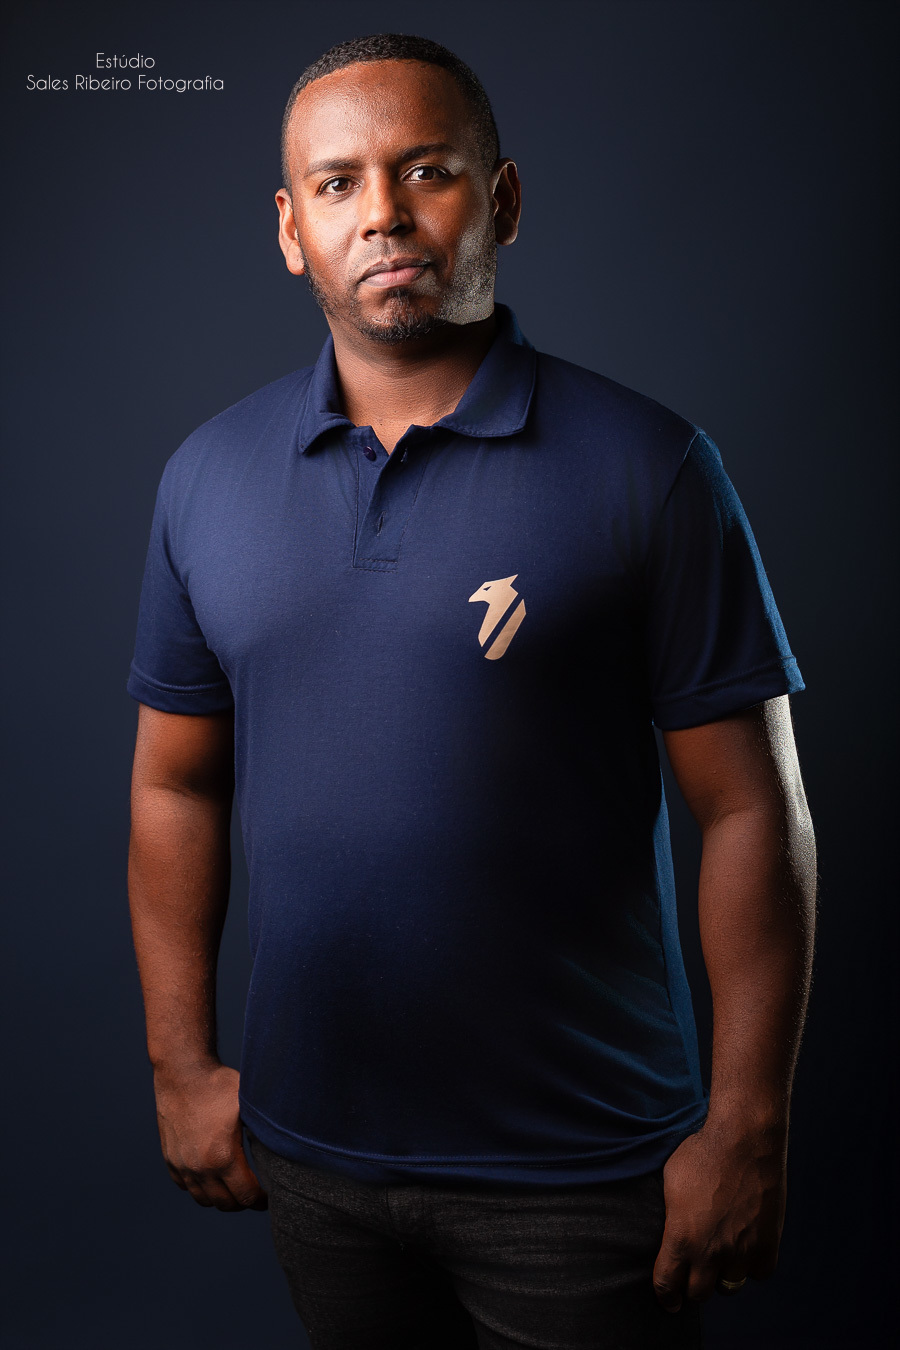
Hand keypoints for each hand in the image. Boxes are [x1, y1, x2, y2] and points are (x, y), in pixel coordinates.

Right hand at [153, 1061, 267, 1211]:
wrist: (182, 1072)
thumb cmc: (219, 1085)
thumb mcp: (249, 1105)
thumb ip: (265, 1130)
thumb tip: (288, 1144)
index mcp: (223, 1157)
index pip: (246, 1196)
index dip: (261, 1201)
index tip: (269, 1196)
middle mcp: (200, 1168)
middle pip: (226, 1204)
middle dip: (243, 1202)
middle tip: (255, 1193)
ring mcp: (182, 1165)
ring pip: (204, 1200)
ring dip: (221, 1198)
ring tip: (235, 1187)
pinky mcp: (170, 1158)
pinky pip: (185, 1186)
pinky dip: (200, 1188)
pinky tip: (212, 1176)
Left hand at [652, 1118, 786, 1310]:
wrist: (744, 1140)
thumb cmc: (702, 1153)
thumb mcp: (670, 1181)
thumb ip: (670, 1216)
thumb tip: (669, 1232)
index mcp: (680, 1238)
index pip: (667, 1284)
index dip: (665, 1296)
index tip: (668, 1301)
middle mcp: (711, 1252)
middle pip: (698, 1293)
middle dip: (692, 1287)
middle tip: (692, 1277)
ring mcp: (741, 1250)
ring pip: (728, 1287)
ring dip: (721, 1277)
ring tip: (719, 1260)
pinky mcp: (767, 1243)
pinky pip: (759, 1273)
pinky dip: (752, 1266)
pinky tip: (745, 1250)